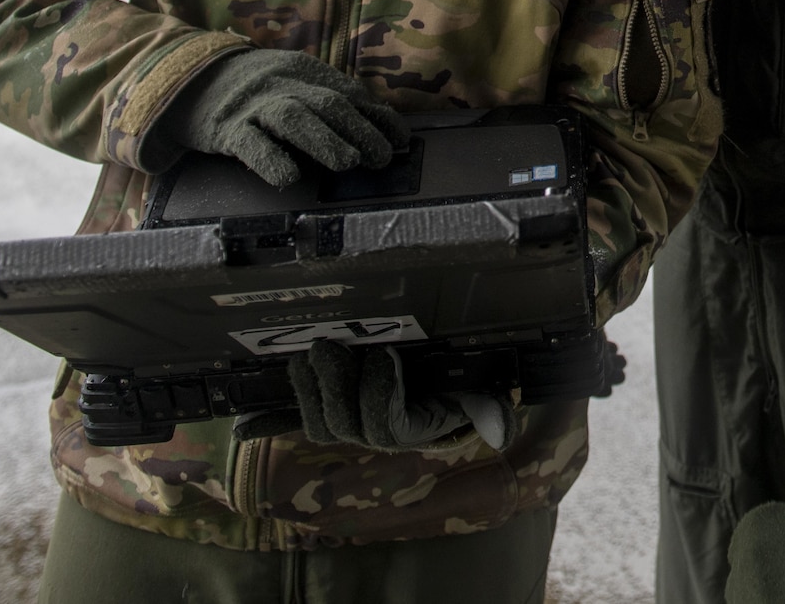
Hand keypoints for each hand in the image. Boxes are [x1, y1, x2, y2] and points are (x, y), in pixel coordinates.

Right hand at [152, 49, 406, 185]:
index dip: (377, 118)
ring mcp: (255, 106)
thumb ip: (338, 102)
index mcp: (306, 74)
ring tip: (347, 163)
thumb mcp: (299, 84)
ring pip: (293, 118)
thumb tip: (390, 129)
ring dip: (323, 140)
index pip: (349, 95)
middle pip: (326, 104)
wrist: (194, 76)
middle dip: (358, 131)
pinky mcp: (227, 130)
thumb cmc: (262, 89)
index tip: (401, 140)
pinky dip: (270, 159)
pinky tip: (288, 177)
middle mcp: (284, 86)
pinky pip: (249, 144)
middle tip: (381, 158)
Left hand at [287, 340, 515, 452]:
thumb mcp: (477, 396)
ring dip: (311, 389)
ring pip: (319, 423)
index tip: (384, 354)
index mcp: (408, 432)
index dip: (379, 395)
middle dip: (335, 386)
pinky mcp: (328, 411)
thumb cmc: (453, 389)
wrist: (432, 390)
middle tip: (330, 348)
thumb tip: (502, 431)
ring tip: (310, 354)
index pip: (385, 427)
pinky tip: (281, 381)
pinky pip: (304, 417)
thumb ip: (490, 410)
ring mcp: (348, 425)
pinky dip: (289, 401)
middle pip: (344, 425)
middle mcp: (374, 435)